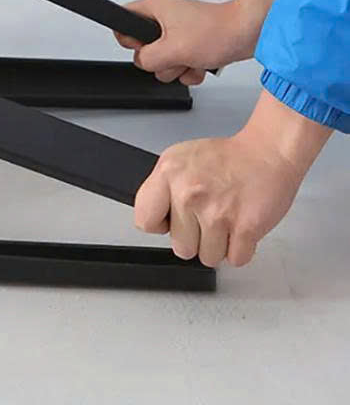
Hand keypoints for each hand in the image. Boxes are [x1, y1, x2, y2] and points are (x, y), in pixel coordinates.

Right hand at [114, 0, 280, 85]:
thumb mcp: (173, 49)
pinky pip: (179, 64)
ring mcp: (179, 31)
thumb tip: (142, 61)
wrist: (250, 33)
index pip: (123, 22)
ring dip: (177, 67)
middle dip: (160, 60)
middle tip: (175, 54)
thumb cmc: (219, 31)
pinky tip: (201, 64)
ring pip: (162, 60)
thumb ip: (147, 57)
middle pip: (143, 48)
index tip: (147, 46)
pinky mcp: (192, 43)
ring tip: (192, 58)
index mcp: (155, 8)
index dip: (130, 40)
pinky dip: (190, 69)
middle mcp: (165, 18)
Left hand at [135, 91, 331, 266]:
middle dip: (195, 237)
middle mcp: (189, 193)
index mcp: (168, 173)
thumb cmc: (225, 158)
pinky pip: (235, 259)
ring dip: (218, 244)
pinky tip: (240, 225)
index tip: (172, 218)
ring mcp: (217, 212)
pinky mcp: (245, 228)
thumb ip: (161, 189)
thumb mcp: (178, 160)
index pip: (145, 220)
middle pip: (180, 247)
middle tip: (208, 215)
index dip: (160, 224)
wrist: (267, 152)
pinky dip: (240, 249)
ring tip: (225, 218)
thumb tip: (155, 220)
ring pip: (208, 258)